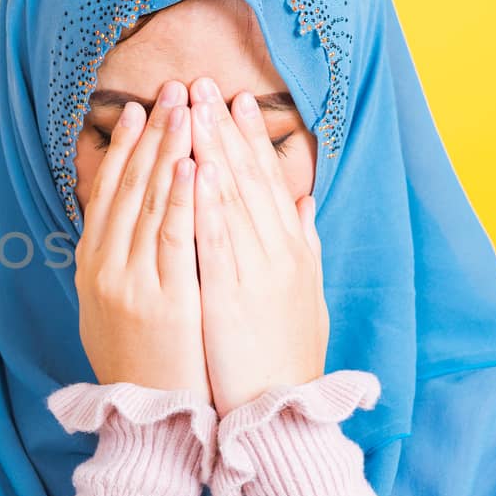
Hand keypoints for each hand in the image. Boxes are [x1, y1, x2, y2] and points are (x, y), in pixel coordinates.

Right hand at [75, 79, 209, 399]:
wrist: (149, 425)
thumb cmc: (142, 371)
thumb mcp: (116, 314)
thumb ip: (124, 268)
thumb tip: (131, 231)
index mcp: (93, 268)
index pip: (107, 194)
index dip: (125, 149)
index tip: (140, 110)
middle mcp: (104, 269)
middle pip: (127, 188)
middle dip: (152, 135)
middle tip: (170, 90)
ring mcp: (130, 283)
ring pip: (149, 203)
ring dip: (170, 150)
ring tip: (187, 108)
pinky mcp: (163, 300)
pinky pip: (174, 237)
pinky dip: (182, 197)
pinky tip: (195, 163)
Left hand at [187, 76, 328, 416]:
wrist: (281, 412)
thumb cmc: (285, 356)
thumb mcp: (303, 294)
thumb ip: (303, 244)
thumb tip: (303, 201)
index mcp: (290, 251)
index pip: (268, 181)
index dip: (250, 138)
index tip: (234, 100)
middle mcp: (276, 254)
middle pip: (247, 179)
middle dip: (223, 128)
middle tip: (203, 83)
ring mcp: (254, 274)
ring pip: (231, 200)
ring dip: (210, 150)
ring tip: (191, 108)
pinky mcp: (230, 298)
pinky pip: (215, 243)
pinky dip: (205, 204)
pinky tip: (192, 171)